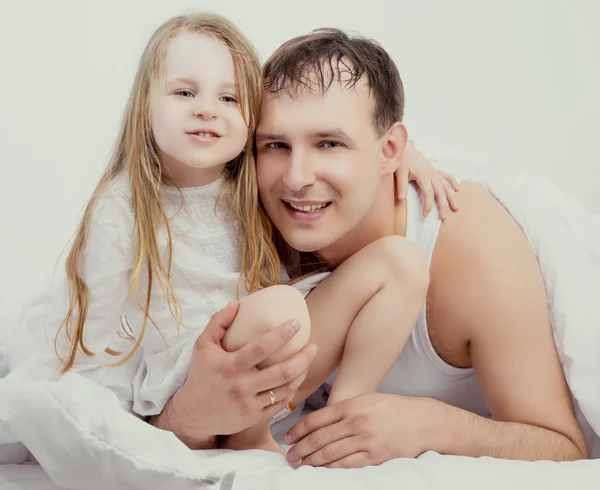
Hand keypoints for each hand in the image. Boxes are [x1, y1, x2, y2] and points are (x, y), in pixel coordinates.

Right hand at [155, 302, 317, 446]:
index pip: (261, 348)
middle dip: (303, 358)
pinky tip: (297, 378)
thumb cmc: (200, 375)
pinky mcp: (254, 418)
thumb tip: (237, 304)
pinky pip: (280, 404)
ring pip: (285, 389)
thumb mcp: (202, 346)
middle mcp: (241, 386)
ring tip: (309, 359)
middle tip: (313, 346)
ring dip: (301, 373)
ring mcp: (249, 404)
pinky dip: (292, 390)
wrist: (192, 414)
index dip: (281, 335)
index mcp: (229, 366)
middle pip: (282, 372)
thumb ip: (218, 323)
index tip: (296, 323)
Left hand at [284, 393, 437, 467]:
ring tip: (301, 464)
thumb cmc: (394, 408)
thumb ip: (344, 409)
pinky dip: (331, 469)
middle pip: (319, 438)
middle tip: (290, 456)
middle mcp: (356, 423)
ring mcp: (365, 441)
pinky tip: (321, 471)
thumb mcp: (366, 399)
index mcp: (351, 406)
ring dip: (312, 461)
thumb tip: (320, 420)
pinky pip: (346, 465)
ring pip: (330, 454)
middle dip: (301, 448)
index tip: (288, 437)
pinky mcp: (374, 457)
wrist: (423, 421)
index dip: (298, 429)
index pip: (316, 418)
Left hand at [395, 142, 458, 219]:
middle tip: (443, 218)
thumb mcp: (399, 172)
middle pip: (440, 192)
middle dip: (443, 205)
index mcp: (423, 175)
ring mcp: (434, 172)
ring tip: (456, 207)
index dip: (428, 205)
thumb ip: (401, 185)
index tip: (425, 215)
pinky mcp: (434, 170)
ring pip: (446, 186)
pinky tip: (457, 189)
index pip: (428, 193)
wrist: (405, 148)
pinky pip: (446, 176)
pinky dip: (452, 182)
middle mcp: (432, 174)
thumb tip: (401, 198)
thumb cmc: (401, 160)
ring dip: (451, 197)